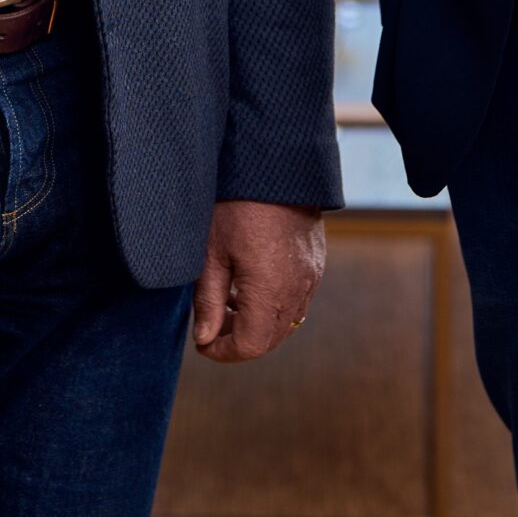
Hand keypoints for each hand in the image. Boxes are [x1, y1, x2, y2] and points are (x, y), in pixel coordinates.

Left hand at [192, 200, 325, 362]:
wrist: (275, 164)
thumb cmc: (236, 204)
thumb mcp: (211, 252)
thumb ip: (208, 300)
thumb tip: (203, 338)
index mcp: (269, 291)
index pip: (250, 346)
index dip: (222, 351)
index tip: (201, 343)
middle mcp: (296, 289)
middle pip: (270, 339)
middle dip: (239, 340)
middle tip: (212, 325)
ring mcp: (310, 277)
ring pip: (286, 322)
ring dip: (257, 323)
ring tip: (229, 302)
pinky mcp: (315, 263)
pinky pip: (297, 300)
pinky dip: (274, 305)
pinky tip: (250, 284)